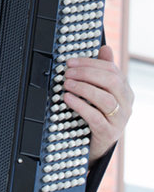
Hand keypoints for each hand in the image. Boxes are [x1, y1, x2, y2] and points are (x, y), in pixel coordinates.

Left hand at [63, 45, 133, 165]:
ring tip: (66, 84)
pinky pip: (96, 117)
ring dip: (83, 88)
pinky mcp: (108, 133)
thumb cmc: (98, 112)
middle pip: (111, 82)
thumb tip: (105, 48)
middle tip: (67, 72)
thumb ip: (102, 70)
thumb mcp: (101, 90)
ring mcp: (119, 120)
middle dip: (87, 73)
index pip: (111, 70)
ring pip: (105, 99)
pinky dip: (80, 105)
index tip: (70, 61)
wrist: (96, 143)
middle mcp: (125, 104)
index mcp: (124, 90)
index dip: (89, 63)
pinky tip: (67, 98)